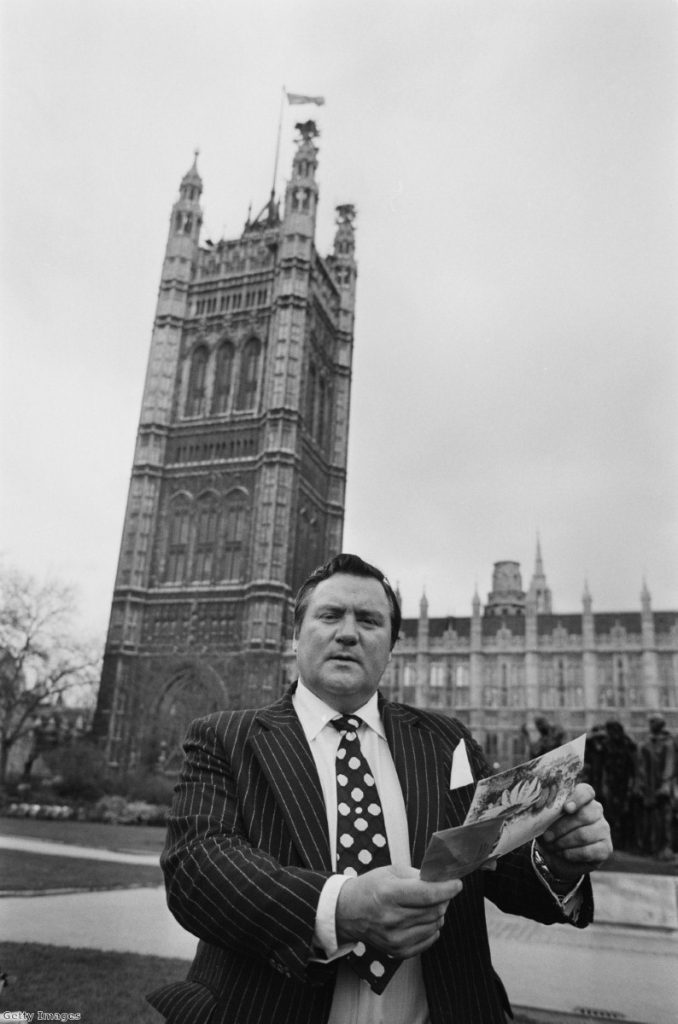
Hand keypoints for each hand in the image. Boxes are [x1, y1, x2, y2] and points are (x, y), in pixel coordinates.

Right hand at [336, 865, 461, 958]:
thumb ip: (418, 875)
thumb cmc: (371, 887)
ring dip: (438, 913)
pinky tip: (422, 918)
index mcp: (389, 894)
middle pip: (434, 910)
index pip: (428, 894)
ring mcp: (395, 938)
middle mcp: (392, 919)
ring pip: (435, 925)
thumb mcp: (391, 871)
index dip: (447, 889)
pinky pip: (429, 940)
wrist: (348, 912)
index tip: (457, 884)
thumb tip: (442, 879)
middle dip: (443, 899)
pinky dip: (432, 928)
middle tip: (440, 891)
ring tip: (427, 904)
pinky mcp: (398, 951)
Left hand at [537, 783, 611, 880]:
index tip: (566, 808)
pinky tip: (563, 853)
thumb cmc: (551, 831)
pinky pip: (590, 851)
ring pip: (584, 834)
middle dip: (562, 827)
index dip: (578, 798)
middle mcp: (596, 811)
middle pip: (584, 815)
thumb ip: (546, 811)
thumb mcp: (546, 819)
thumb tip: (538, 808)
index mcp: (583, 799)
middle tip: (547, 836)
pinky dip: (572, 854)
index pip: (586, 792)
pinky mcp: (606, 848)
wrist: (557, 856)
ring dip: (564, 842)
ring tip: (552, 846)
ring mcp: (603, 829)